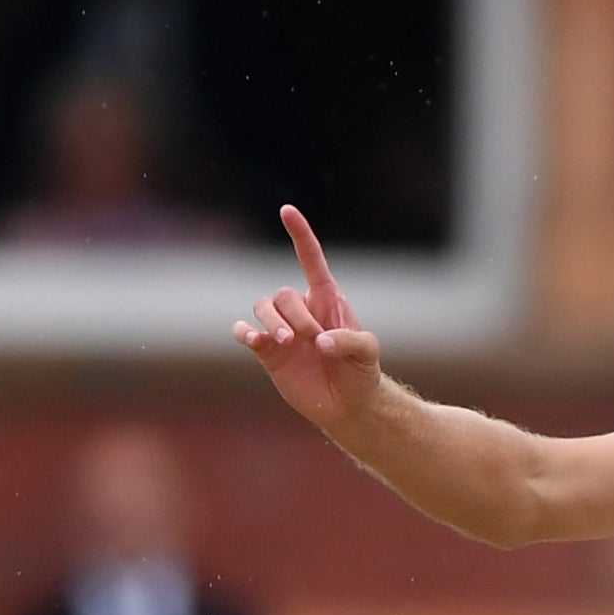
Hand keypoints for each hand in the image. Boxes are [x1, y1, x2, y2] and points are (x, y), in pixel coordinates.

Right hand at [232, 205, 383, 427]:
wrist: (347, 404)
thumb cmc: (361, 372)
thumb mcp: (368, 353)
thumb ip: (351, 341)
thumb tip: (320, 342)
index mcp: (327, 300)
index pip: (311, 260)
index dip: (300, 235)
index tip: (287, 210)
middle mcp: (302, 310)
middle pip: (283, 294)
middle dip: (296, 316)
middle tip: (315, 342)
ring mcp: (282, 329)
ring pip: (262, 307)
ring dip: (271, 322)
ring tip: (286, 343)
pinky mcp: (268, 350)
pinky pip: (246, 331)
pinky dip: (245, 332)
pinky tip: (253, 339)